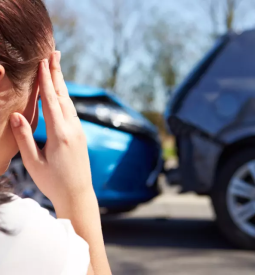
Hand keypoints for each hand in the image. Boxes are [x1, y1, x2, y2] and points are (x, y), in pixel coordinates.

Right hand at [10, 52, 92, 207]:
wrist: (78, 194)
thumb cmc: (53, 182)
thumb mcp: (33, 162)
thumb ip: (24, 137)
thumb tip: (15, 113)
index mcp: (60, 134)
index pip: (51, 101)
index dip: (46, 80)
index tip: (42, 61)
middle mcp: (73, 129)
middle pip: (63, 96)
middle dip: (57, 74)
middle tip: (55, 53)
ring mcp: (79, 132)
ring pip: (69, 103)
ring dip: (62, 84)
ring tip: (57, 68)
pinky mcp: (81, 136)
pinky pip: (72, 112)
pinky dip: (65, 98)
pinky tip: (62, 94)